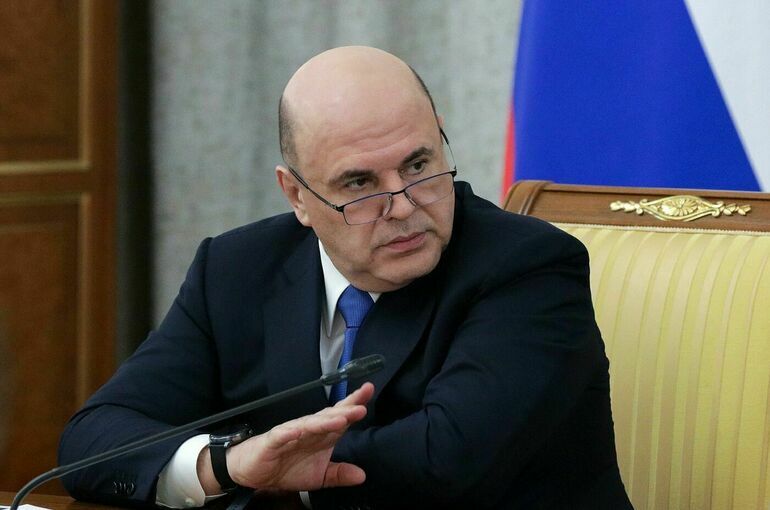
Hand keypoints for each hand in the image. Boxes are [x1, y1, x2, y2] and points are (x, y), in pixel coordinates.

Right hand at [198, 382, 373, 493]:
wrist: (254, 473)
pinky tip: (298, 430)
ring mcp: (291, 432)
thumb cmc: (287, 468)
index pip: (340, 416)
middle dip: (345, 411)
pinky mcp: (273, 441)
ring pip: (309, 423)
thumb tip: (362, 475)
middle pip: (328, 416)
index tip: (369, 391)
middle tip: (361, 406)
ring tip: (340, 418)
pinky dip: (290, 431)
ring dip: (324, 420)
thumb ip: (339, 474)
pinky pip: (282, 435)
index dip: (354, 404)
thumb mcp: (319, 476)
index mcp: (322, 435)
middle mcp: (309, 429)